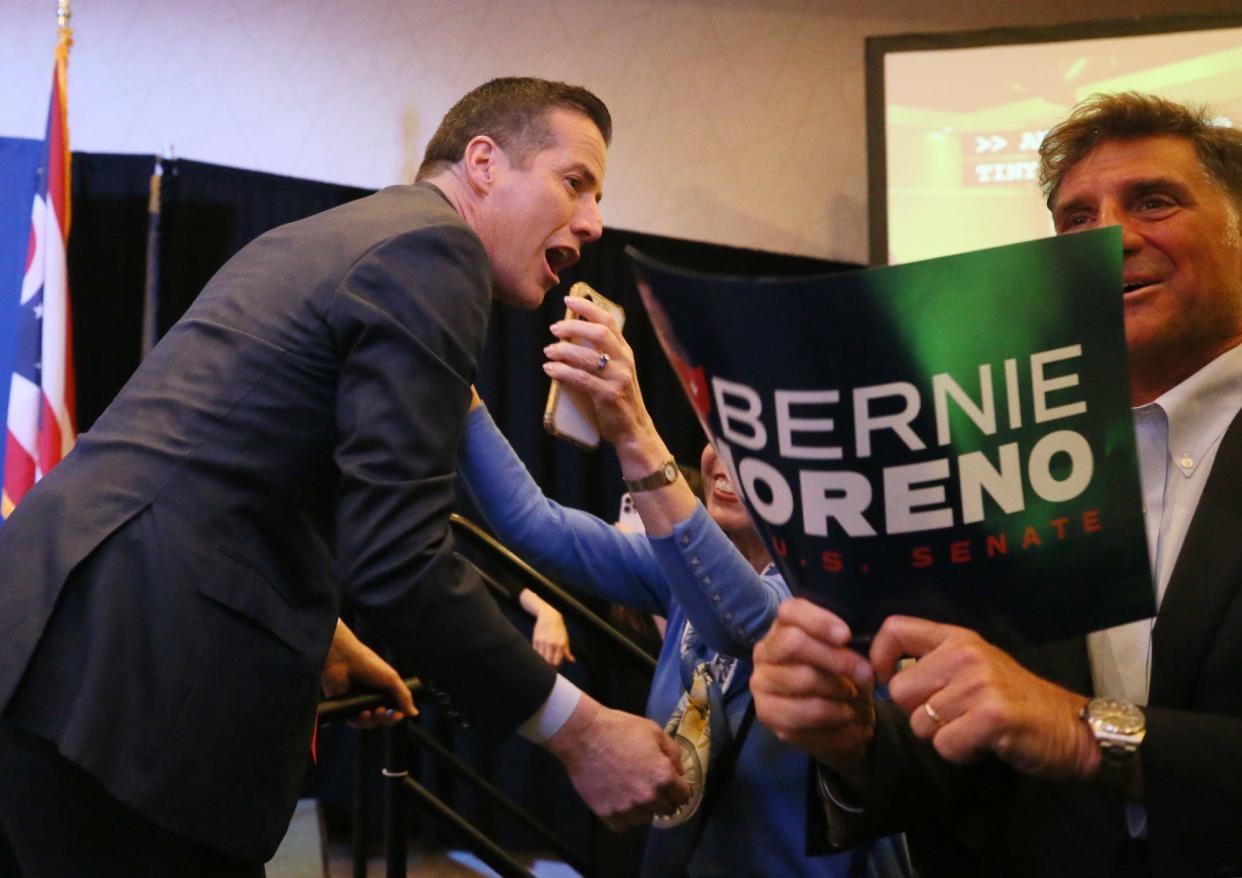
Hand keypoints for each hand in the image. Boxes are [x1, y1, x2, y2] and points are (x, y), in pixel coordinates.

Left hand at [321, 620, 417, 728]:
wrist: (346, 660)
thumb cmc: (369, 665)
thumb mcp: (392, 679)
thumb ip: (404, 697)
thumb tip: (414, 713)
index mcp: (383, 692)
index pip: (392, 710)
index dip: (396, 715)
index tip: (399, 714)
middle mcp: (370, 699)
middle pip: (380, 719)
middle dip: (385, 719)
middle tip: (385, 712)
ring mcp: (357, 704)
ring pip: (368, 722)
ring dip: (373, 721)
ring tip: (375, 712)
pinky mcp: (345, 708)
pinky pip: (354, 721)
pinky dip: (360, 721)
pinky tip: (364, 714)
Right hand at [520, 588, 574, 666]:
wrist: (548, 616)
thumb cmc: (559, 628)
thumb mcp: (565, 638)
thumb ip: (567, 651)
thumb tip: (572, 661)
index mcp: (560, 644)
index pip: (556, 662)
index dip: (556, 667)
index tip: (555, 668)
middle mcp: (551, 644)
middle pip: (548, 662)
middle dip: (548, 666)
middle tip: (549, 667)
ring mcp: (542, 642)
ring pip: (540, 658)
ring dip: (542, 661)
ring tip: (545, 660)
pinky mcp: (535, 640)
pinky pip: (535, 652)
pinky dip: (538, 655)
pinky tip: (540, 654)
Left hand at [543, 295, 651, 448]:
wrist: (632, 430)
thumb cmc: (618, 399)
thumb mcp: (615, 372)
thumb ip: (600, 355)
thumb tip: (568, 337)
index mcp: (625, 351)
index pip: (608, 321)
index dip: (588, 308)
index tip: (568, 300)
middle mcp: (624, 361)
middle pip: (599, 334)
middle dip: (572, 327)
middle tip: (554, 329)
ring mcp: (618, 378)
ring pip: (587, 356)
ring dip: (563, 350)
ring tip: (548, 352)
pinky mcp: (609, 395)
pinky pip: (582, 379)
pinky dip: (562, 372)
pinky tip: (550, 369)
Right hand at [543, 693, 689, 829]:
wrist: (583, 735)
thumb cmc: (620, 729)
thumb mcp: (654, 732)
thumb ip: (673, 754)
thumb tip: (680, 773)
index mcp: (663, 777)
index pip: (684, 796)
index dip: (679, 788)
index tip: (672, 784)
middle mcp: (648, 797)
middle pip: (667, 810)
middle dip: (663, 798)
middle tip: (650, 785)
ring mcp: (627, 808)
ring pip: (646, 819)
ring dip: (644, 809)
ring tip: (632, 792)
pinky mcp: (607, 814)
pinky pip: (623, 825)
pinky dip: (624, 816)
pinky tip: (619, 800)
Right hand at [751, 598, 877, 789]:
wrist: (837, 719)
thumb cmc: (840, 676)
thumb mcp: (847, 656)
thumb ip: (845, 647)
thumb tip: (848, 647)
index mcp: (782, 627)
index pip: (790, 611)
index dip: (819, 621)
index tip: (846, 636)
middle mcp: (764, 652)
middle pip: (794, 643)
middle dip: (836, 658)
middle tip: (865, 674)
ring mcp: (761, 683)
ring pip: (803, 679)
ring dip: (840, 691)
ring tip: (859, 700)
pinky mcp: (768, 714)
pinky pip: (806, 713)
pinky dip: (836, 716)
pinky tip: (849, 718)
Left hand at [870, 616, 1097, 780]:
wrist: (1073, 729)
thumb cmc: (1016, 701)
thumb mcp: (974, 668)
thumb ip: (934, 664)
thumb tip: (882, 676)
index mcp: (957, 638)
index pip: (894, 629)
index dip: (878, 658)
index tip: (885, 680)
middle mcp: (965, 654)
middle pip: (900, 690)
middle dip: (918, 713)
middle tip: (954, 717)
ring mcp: (980, 683)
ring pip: (920, 723)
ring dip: (943, 736)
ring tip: (974, 728)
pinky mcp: (992, 716)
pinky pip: (945, 744)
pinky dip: (960, 753)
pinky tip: (984, 743)